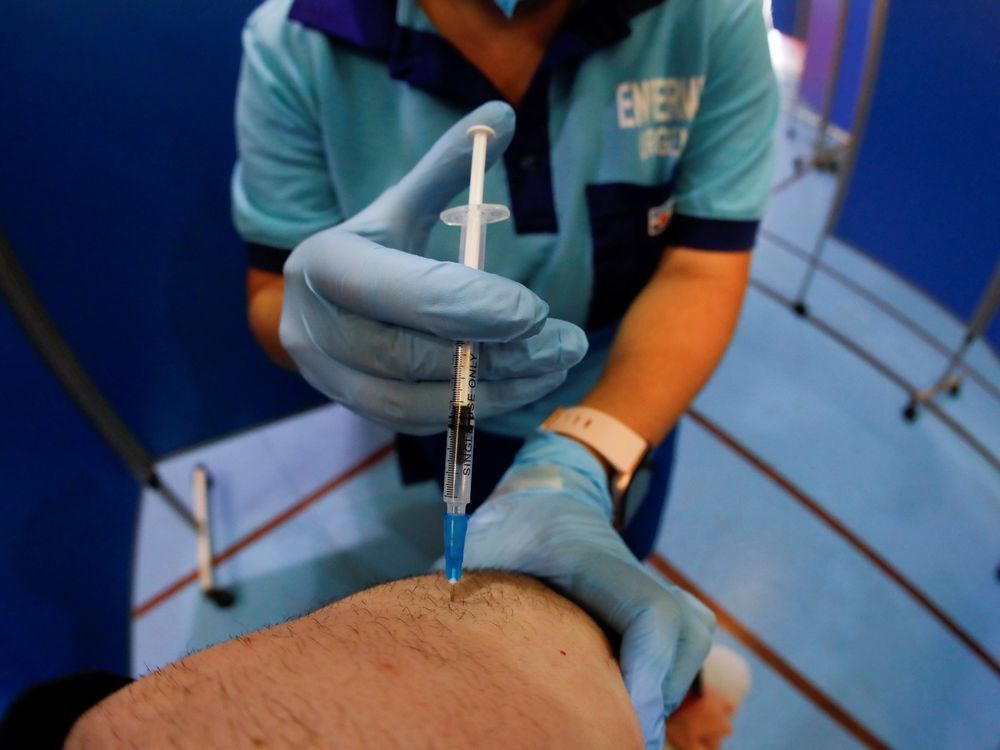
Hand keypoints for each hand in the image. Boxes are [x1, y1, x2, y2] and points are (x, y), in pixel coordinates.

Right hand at [280, 101, 586, 433]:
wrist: (323, 301)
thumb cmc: (375, 245)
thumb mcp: (404, 203)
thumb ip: (449, 164)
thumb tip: (502, 113)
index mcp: (326, 261)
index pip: (403, 291)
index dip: (474, 306)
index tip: (537, 310)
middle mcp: (313, 325)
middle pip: (410, 354)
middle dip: (496, 353)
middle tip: (563, 344)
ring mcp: (326, 375)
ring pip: (415, 398)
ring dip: (494, 388)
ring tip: (553, 366)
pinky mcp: (350, 408)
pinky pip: (416, 419)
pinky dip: (472, 407)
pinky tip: (520, 384)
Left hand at [451, 429, 715, 748]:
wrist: (542, 496)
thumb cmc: (503, 529)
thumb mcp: (473, 549)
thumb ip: (460, 585)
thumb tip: (443, 638)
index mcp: (588, 554)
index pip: (648, 610)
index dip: (649, 668)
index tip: (628, 718)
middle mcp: (628, 568)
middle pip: (683, 629)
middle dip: (661, 691)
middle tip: (626, 738)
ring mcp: (646, 581)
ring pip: (691, 635)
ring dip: (668, 684)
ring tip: (629, 723)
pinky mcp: (651, 598)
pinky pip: (685, 638)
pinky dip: (668, 674)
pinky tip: (633, 703)